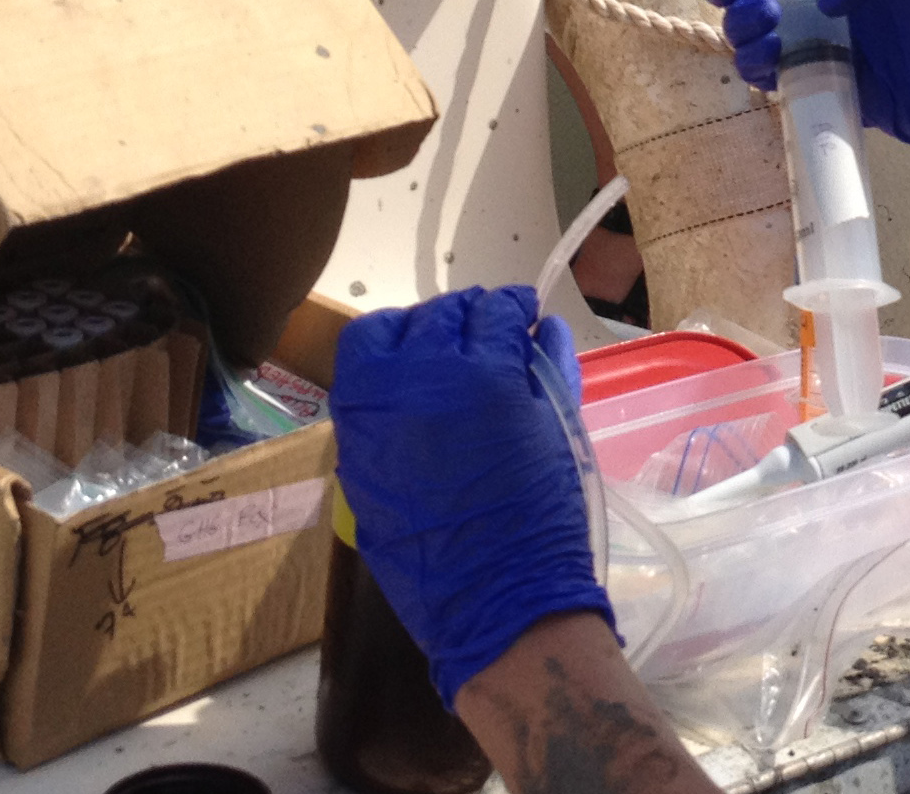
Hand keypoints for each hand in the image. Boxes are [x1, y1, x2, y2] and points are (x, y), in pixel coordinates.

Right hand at [329, 285, 612, 703]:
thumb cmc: (430, 565)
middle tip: (470, 334)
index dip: (398, 335)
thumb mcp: (373, 493)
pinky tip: (541, 335)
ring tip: (509, 326)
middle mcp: (420, 377)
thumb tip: (397, 395)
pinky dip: (540, 332)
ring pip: (488, 311)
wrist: (498, 598)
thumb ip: (380, 432)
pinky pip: (539, 338)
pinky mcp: (537, 390)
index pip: (371, 333)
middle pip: (434, 315)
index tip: (417, 345)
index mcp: (368, 405)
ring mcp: (482, 376)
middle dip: (452, 321)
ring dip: (497, 315)